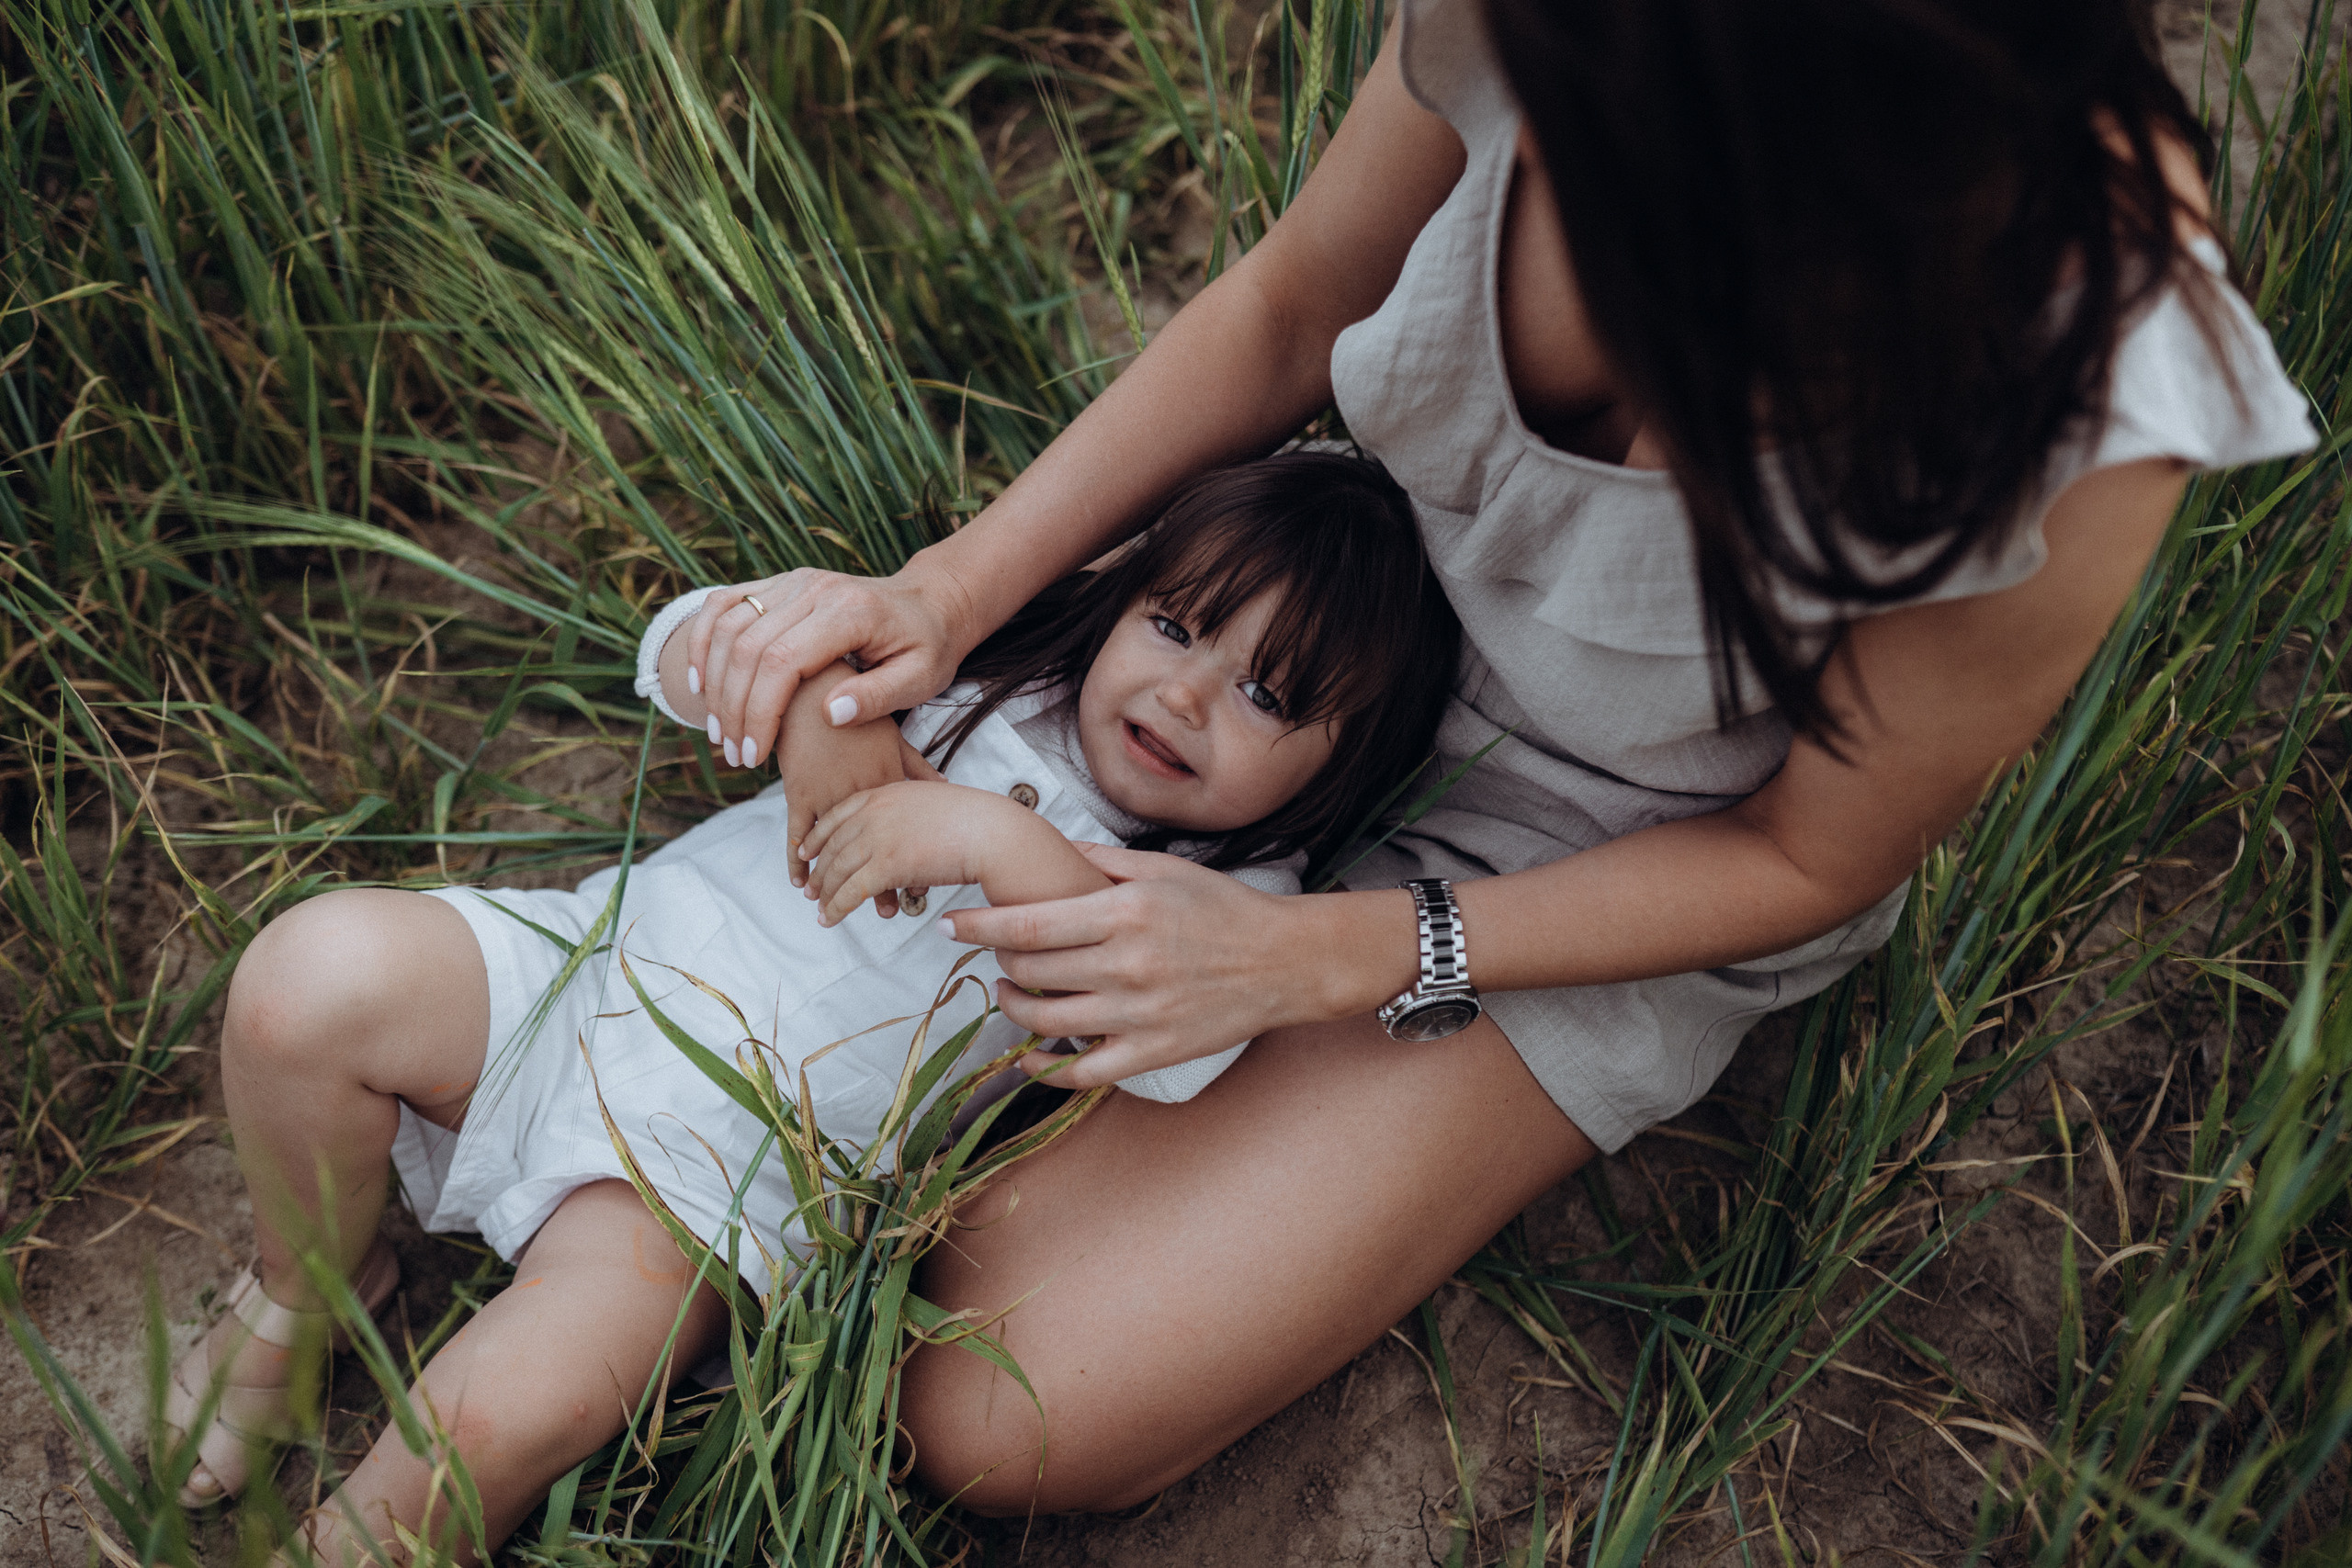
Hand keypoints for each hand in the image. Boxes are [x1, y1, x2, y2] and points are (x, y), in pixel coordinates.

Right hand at [685, 561, 977, 769]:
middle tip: (733, 754)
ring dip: (713, 681)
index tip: (754, 755)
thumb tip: (831, 715)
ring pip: (729, 626)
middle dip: (732, 707)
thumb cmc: (928, 646)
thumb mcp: (921, 678)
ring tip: (717, 731)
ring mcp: (793, 581)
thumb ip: (878, 697)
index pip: (782, 663)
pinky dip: (703, 640)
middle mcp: (814, 589)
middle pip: (747, 648)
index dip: (759, 713)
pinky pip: (725, 604)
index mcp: (848, 613)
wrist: (931, 602)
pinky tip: (699, 681)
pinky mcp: (781, 584)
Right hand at [774, 663, 944, 904]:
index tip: (919, 888)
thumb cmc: (857, 704)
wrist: (811, 681)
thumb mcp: (894, 733)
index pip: (903, 830)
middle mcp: (861, 789)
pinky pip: (797, 832)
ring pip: (835, 847)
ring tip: (840, 907)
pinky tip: (801, 883)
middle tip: (887, 912)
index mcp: (888, 777)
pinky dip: (797, 859)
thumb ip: (916, 765)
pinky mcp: (798, 788)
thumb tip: (946, 786)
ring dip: (835, 879)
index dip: (911, 860)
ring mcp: (829, 791)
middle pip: (872, 846)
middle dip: (878, 881)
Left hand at [801, 781, 1027, 926]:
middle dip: (819, 870)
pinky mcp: (886, 866)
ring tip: (819, 910)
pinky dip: (836, 908)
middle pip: (834, 845)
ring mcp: (878, 838)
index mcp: (885, 792)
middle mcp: (875, 812)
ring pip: (838, 870)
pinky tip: (829, 920)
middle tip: (811, 889)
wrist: (991, 830)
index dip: (819, 835)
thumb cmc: (975, 817)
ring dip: (825, 894)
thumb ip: (914, 802)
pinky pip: (850, 892)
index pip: (839, 814)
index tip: (806, 850)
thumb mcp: (934, 797)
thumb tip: (913, 816)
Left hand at [937, 843, 1361, 1087]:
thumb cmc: (1223, 908)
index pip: (1029, 925)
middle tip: (990, 955)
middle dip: (998, 963)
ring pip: (1047, 1021)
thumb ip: (1099, 861)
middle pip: (1030, 973)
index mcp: (1125, 913)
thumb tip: (1046, 850)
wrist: (1285, 961)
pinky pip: (1083, 1071)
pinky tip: (1030, 1057)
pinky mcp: (1153, 1053)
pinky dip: (1046, 1068)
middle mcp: (1127, 964)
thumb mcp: (1163, 869)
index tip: (950, 926)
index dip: (979, 928)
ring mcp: (1140, 1014)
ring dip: (1014, 1009)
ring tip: (1011, 993)